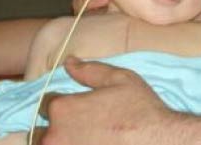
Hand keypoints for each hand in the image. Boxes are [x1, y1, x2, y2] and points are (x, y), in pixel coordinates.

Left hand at [41, 57, 174, 144]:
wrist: (159, 142)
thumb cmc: (141, 111)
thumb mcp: (119, 79)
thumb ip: (89, 70)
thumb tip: (69, 62)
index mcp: (63, 109)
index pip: (47, 103)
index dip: (62, 103)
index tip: (78, 107)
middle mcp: (55, 137)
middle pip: (41, 133)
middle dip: (56, 130)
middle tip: (80, 130)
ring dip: (61, 144)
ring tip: (82, 140)